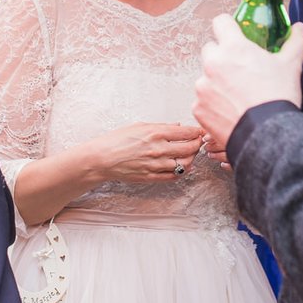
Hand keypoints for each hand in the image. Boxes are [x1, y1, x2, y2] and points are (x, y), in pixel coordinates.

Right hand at [87, 123, 205, 184]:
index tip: (201, 132)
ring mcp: (156, 165)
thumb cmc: (117, 140)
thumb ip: (161, 127)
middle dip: (197, 145)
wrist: (102, 158)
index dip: (197, 132)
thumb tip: (178, 127)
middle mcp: (158, 149)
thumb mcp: (139, 126)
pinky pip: (174, 177)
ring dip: (191, 159)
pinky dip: (181, 172)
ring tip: (189, 154)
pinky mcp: (152, 177)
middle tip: (198, 142)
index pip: (186, 133)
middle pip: (189, 149)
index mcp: (155, 133)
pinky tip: (180, 166)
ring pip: (185, 164)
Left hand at [193, 16, 302, 158]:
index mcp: (233, 48)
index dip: (228, 27)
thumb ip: (295, 42)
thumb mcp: (291, 66)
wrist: (267, 135)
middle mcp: (212, 63)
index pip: (220, 22)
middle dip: (223, 56)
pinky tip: (231, 110)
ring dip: (217, 81)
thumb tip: (300, 28)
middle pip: (211, 49)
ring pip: (206, 76)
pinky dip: (213, 103)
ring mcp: (202, 86)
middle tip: (240, 70)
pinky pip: (203, 100)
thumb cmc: (278, 96)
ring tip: (238, 95)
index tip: (235, 34)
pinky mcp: (198, 107)